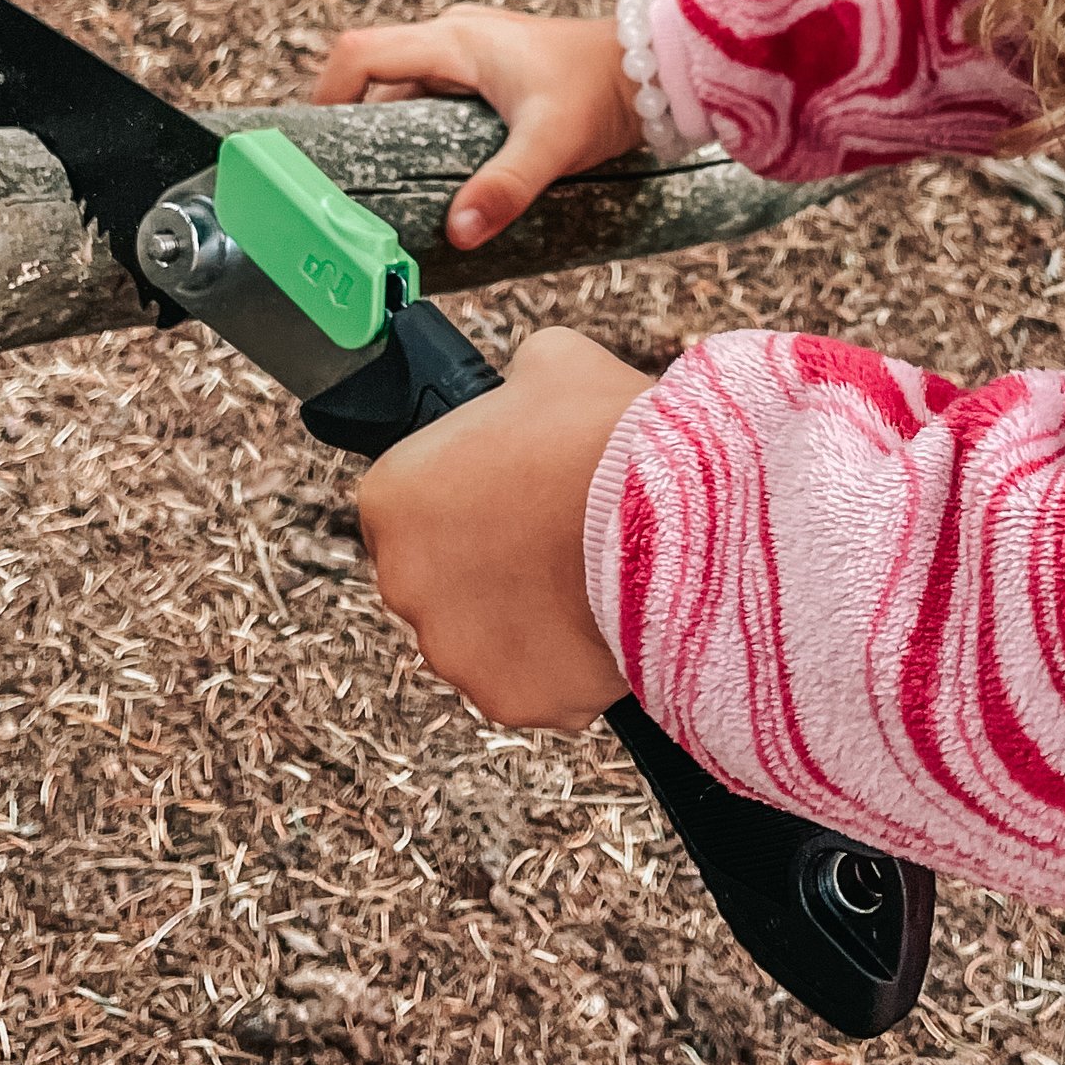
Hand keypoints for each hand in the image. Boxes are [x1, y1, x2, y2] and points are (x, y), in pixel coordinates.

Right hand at [311, 5, 638, 249]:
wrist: (657, 69)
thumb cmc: (606, 89)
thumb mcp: (552, 141)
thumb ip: (504, 187)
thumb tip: (457, 232)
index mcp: (455, 41)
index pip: (360, 53)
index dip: (325, 95)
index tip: (313, 146)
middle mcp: (455, 40)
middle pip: (374, 77)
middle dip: (352, 126)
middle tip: (342, 183)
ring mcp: (471, 55)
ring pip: (404, 92)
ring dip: (388, 133)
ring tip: (379, 188)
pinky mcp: (489, 75)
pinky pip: (433, 101)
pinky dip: (418, 133)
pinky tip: (425, 176)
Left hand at [359, 327, 647, 729]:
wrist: (672, 512)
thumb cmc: (605, 431)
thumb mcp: (548, 365)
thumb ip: (512, 388)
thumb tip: (523, 389)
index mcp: (392, 498)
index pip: (407, 511)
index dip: (461, 506)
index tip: (507, 502)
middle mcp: (403, 582)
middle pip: (442, 582)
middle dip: (490, 568)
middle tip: (554, 540)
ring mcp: (454, 649)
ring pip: (485, 641)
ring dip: (525, 621)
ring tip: (589, 581)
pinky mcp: (509, 699)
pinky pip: (535, 686)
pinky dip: (566, 666)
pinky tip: (606, 623)